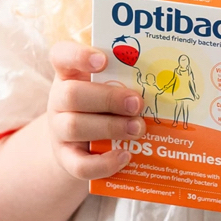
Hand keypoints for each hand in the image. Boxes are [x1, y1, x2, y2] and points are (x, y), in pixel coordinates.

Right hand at [47, 42, 143, 179]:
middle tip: (137, 103)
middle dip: (107, 99)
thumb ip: (125, 78)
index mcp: (70, 74)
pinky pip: (80, 165)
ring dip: (110, 127)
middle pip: (71, 95)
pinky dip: (104, 163)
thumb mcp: (108, 86)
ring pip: (74, 127)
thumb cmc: (101, 105)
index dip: (79, 56)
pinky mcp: (66, 159)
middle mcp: (59, 100)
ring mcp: (59, 131)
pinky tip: (126, 156)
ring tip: (138, 128)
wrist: (82, 143)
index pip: (62, 55)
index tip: (104, 60)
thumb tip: (161, 80)